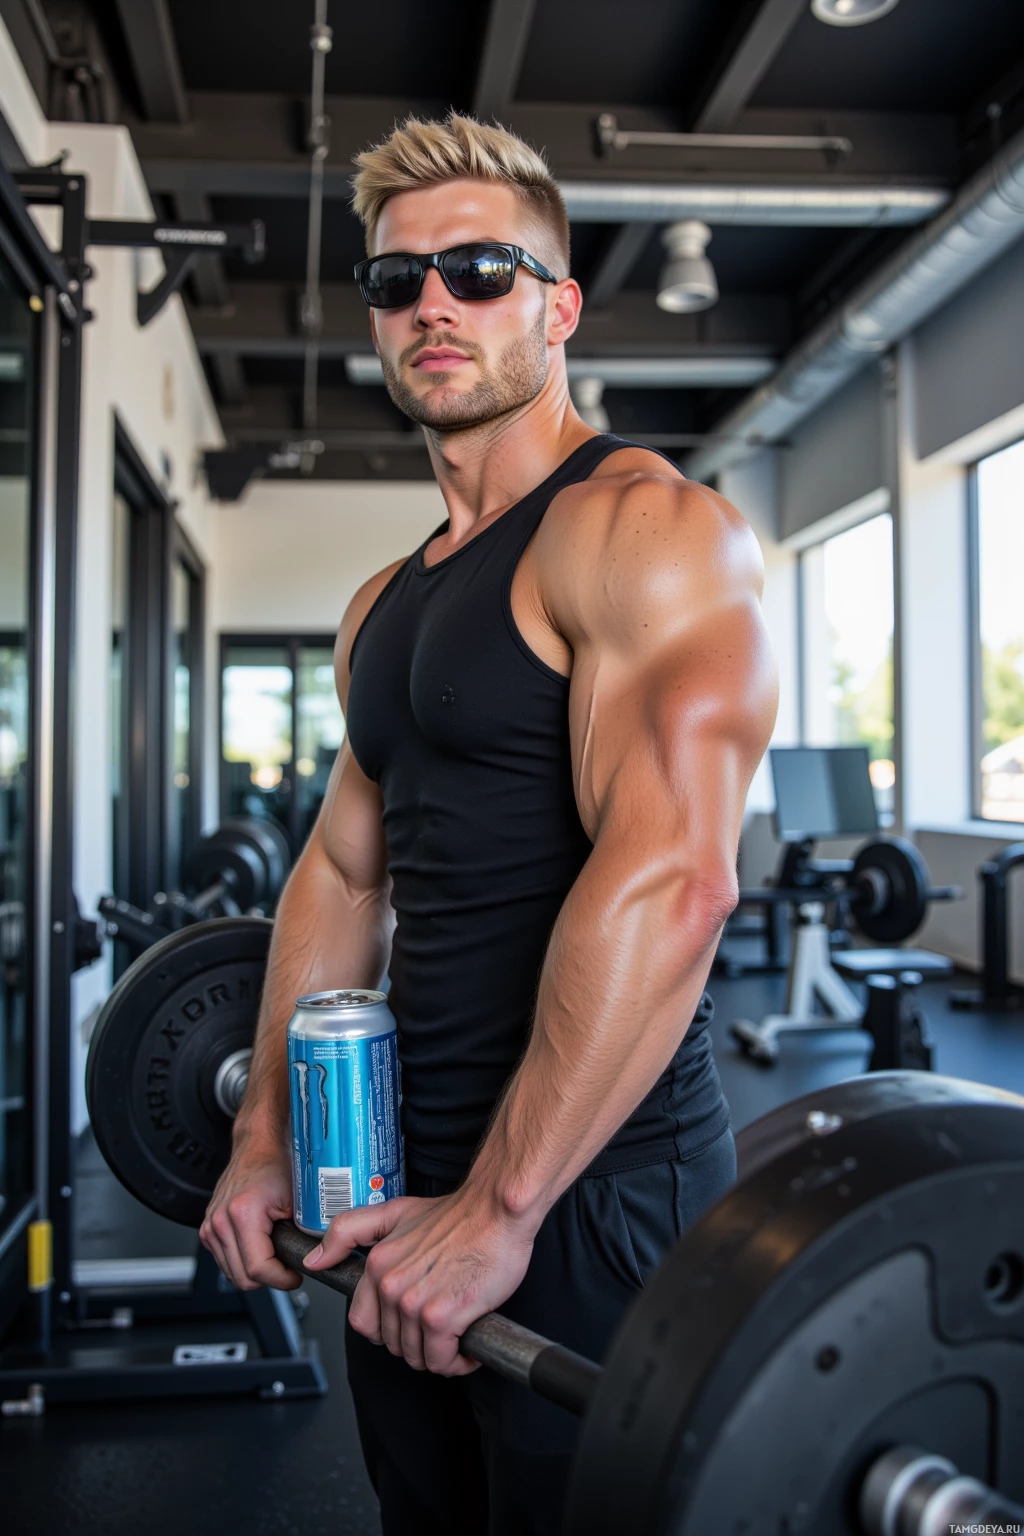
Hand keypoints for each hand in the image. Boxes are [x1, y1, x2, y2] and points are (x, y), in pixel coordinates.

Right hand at [200, 1136, 300, 1291]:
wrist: (259, 1145)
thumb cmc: (279, 1164)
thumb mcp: (300, 1202)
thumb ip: (303, 1234)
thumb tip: (316, 1261)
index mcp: (242, 1213)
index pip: (258, 1269)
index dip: (282, 1279)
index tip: (296, 1275)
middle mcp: (220, 1221)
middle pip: (242, 1277)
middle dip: (270, 1278)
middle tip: (289, 1266)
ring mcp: (211, 1226)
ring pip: (232, 1273)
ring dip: (256, 1271)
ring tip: (276, 1255)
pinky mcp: (208, 1229)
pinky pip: (225, 1261)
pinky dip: (243, 1262)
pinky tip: (260, 1248)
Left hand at [303, 1192, 535, 1374]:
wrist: (497, 1212)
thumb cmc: (458, 1217)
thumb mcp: (396, 1213)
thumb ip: (350, 1231)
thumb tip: (315, 1261)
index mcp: (377, 1264)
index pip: (364, 1323)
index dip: (389, 1329)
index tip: (413, 1320)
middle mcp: (389, 1285)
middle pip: (393, 1344)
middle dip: (418, 1342)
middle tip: (443, 1323)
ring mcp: (413, 1303)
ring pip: (417, 1357)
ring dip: (440, 1354)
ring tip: (458, 1331)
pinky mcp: (441, 1317)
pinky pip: (441, 1362)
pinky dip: (458, 1361)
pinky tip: (469, 1342)